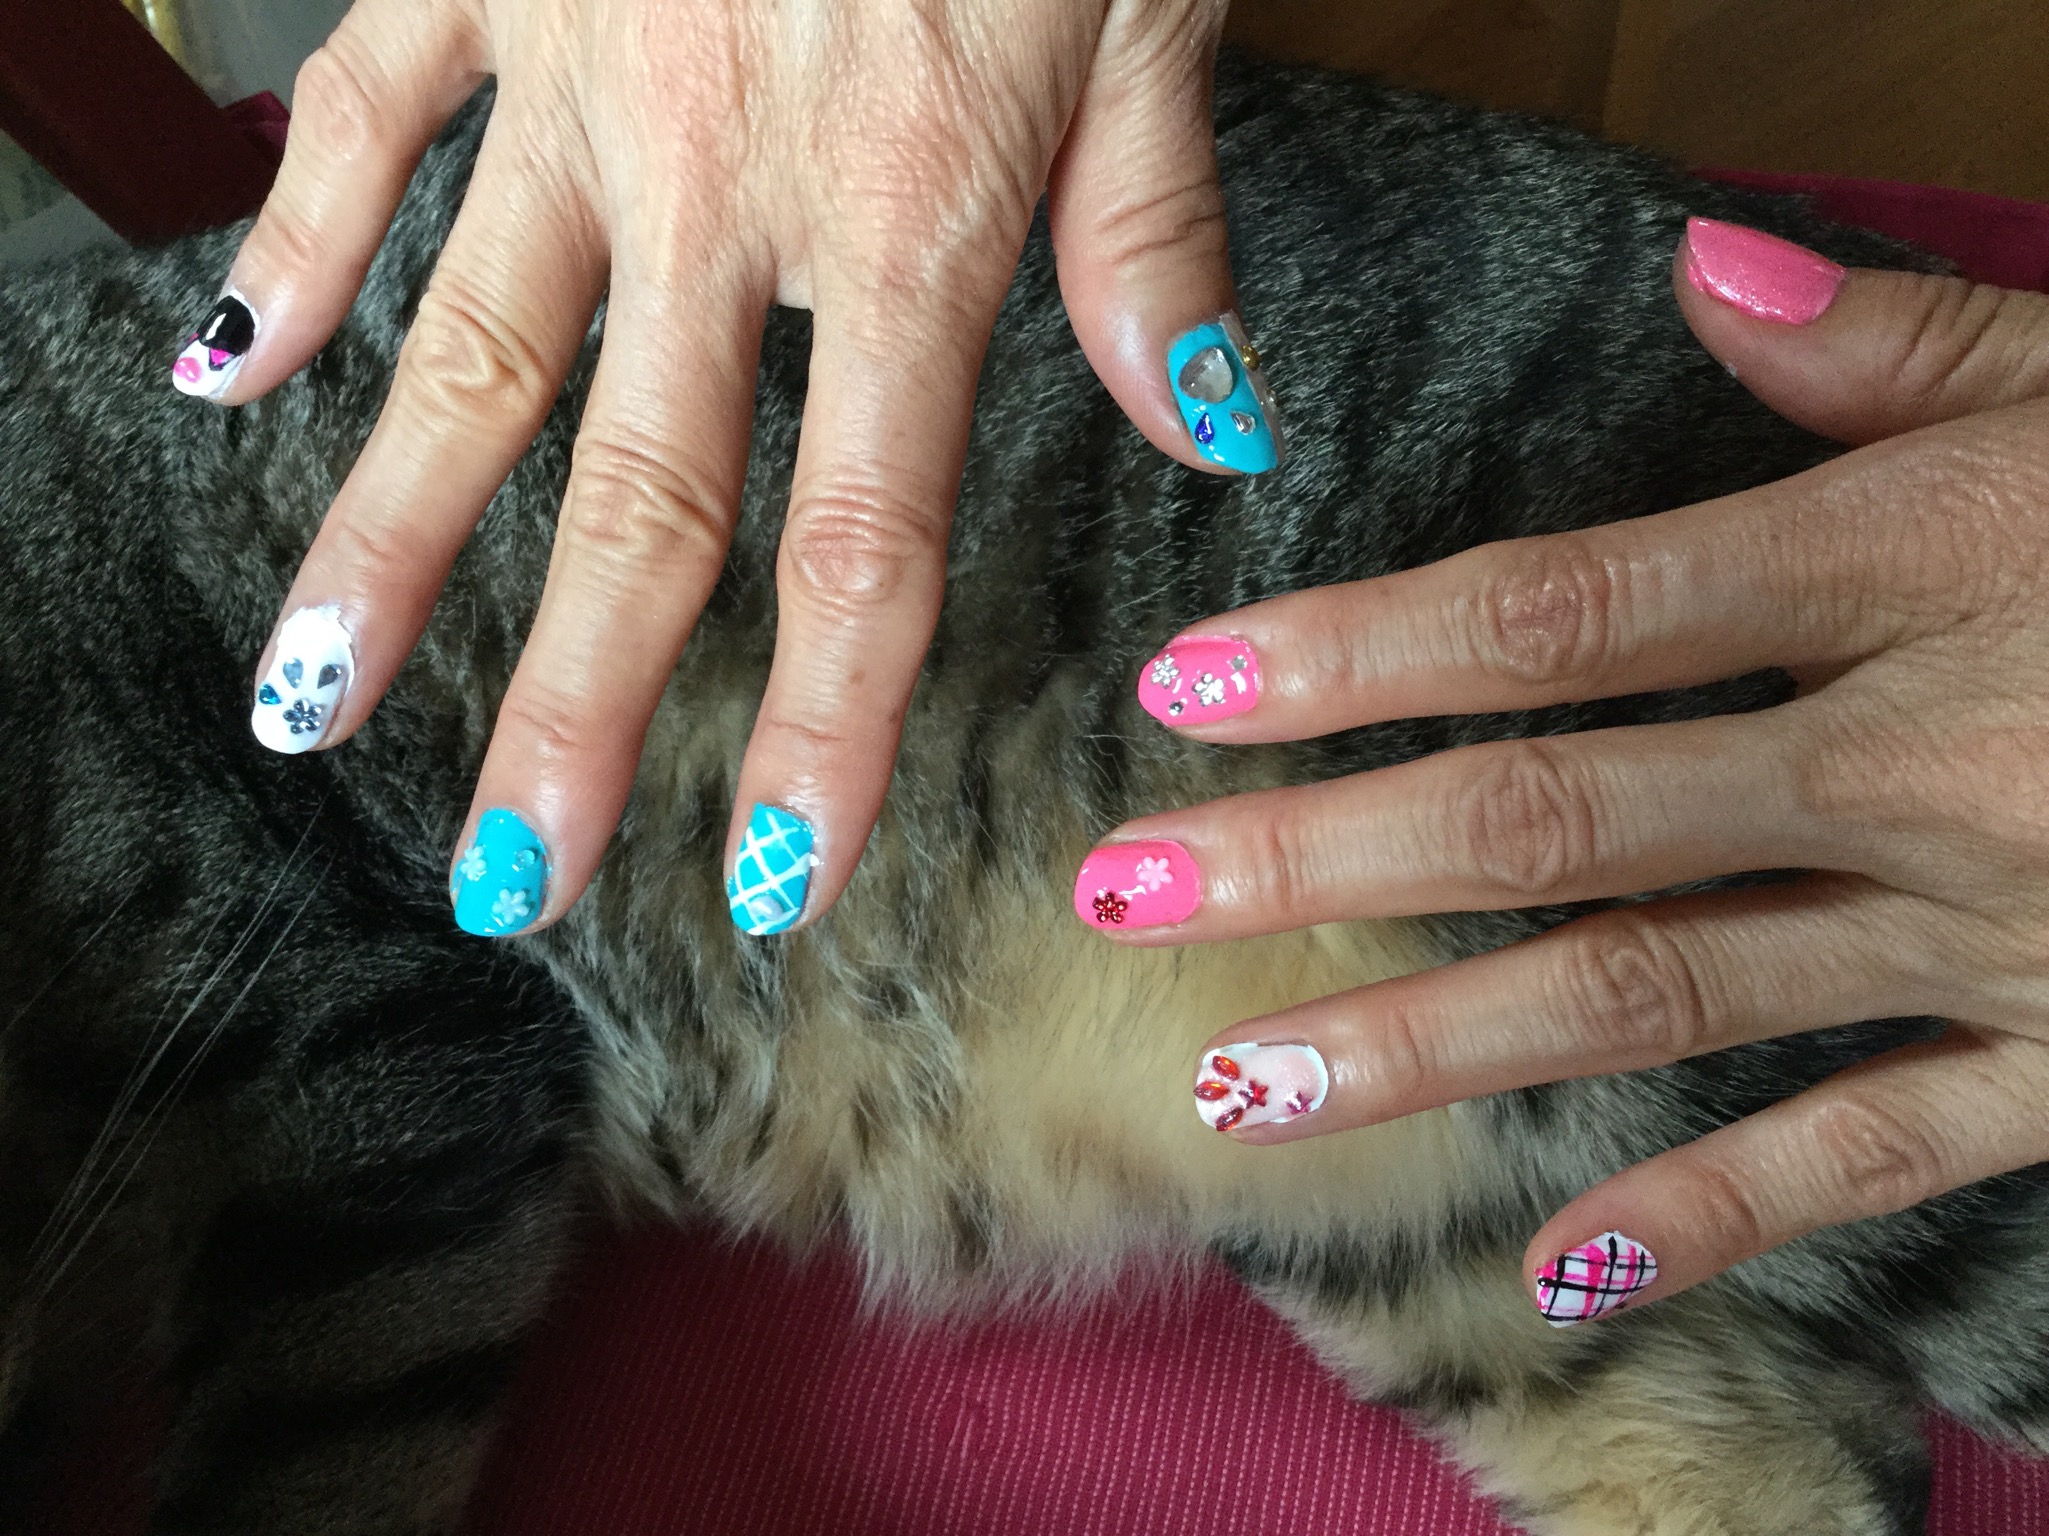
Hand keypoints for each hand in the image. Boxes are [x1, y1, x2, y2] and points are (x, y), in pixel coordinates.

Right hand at [193, 0, 1275, 936]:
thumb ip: (1154, 229)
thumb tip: (1211, 430)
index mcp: (912, 210)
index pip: (863, 535)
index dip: (819, 727)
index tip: (772, 881)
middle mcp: (728, 180)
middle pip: (637, 497)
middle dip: (563, 707)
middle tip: (501, 878)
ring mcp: (586, 78)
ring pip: (465, 348)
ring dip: (381, 540)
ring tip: (304, 703)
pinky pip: (369, 117)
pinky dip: (292, 238)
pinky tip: (226, 362)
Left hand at [1079, 217, 2048, 1322]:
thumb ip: (1895, 349)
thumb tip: (1706, 262)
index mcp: (1908, 568)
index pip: (1570, 615)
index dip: (1364, 653)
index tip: (1188, 687)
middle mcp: (1917, 760)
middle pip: (1560, 819)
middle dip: (1324, 865)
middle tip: (1128, 896)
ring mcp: (1984, 930)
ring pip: (1660, 997)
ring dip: (1438, 1051)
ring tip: (1248, 1086)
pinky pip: (1865, 1153)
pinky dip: (1713, 1218)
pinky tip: (1554, 1275)